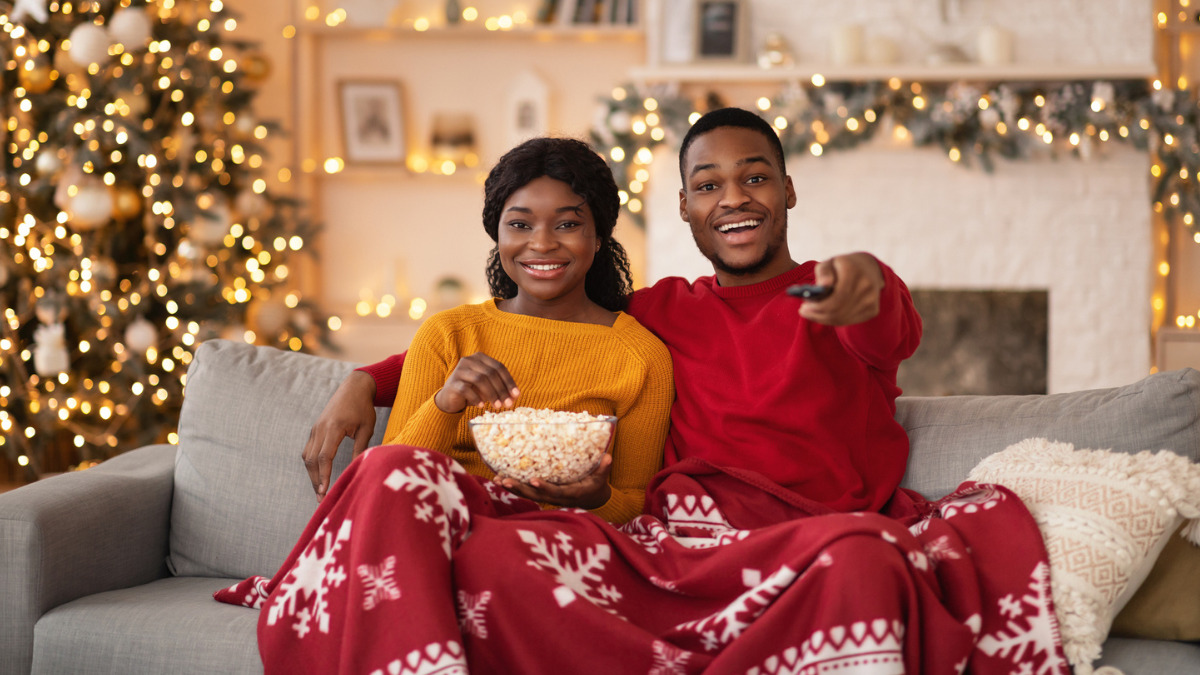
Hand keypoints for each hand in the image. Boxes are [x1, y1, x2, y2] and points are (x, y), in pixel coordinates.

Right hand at [302, 370, 376, 500]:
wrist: (353, 387)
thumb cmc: (363, 408)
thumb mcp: (367, 428)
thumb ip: (361, 448)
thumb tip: (358, 469)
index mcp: (333, 428)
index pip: (325, 457)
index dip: (324, 476)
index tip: (325, 492)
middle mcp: (320, 429)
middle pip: (312, 460)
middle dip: (315, 481)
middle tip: (322, 499)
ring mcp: (315, 428)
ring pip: (307, 456)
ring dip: (312, 475)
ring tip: (320, 492)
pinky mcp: (315, 429)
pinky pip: (308, 450)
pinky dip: (311, 465)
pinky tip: (318, 476)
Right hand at [434, 352, 519, 413]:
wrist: (450, 398)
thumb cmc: (472, 391)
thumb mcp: (488, 388)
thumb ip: (501, 389)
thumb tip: (515, 396)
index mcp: (480, 357)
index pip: (499, 367)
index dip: (509, 381)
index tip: (516, 395)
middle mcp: (468, 360)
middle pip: (490, 373)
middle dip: (501, 390)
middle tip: (508, 404)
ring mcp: (459, 370)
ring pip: (480, 379)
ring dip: (491, 394)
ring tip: (497, 406)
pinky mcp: (452, 383)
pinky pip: (466, 389)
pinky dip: (476, 398)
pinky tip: (481, 405)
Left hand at [495, 454, 613, 509]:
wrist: (593, 500)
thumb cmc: (596, 487)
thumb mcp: (601, 479)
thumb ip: (603, 469)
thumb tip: (608, 457)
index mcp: (570, 494)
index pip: (556, 492)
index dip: (545, 488)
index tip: (534, 480)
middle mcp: (556, 498)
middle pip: (535, 495)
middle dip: (520, 489)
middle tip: (504, 480)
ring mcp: (548, 497)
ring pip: (528, 495)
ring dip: (512, 488)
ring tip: (497, 480)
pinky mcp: (543, 494)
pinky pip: (526, 492)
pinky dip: (514, 487)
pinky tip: (499, 479)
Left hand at [799, 253, 884, 325]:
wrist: (869, 269)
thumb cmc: (842, 266)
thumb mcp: (829, 262)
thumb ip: (823, 272)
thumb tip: (822, 285)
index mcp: (853, 271)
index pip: (836, 297)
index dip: (819, 306)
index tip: (803, 307)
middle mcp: (866, 286)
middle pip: (838, 311)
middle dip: (817, 314)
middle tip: (804, 312)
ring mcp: (872, 299)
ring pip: (842, 319)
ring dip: (824, 319)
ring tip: (812, 313)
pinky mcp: (873, 310)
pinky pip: (849, 321)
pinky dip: (834, 321)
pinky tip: (825, 315)